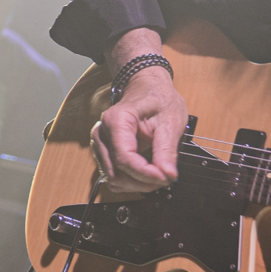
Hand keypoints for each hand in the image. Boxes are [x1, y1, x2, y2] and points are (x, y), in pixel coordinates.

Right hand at [93, 30, 186, 192]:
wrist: (147, 87)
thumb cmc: (158, 98)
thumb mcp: (170, 120)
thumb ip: (167, 150)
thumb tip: (168, 176)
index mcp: (116, 122)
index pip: (124, 159)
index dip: (145, 174)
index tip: (166, 178)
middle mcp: (102, 134)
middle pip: (116, 173)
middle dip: (142, 182)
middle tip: (166, 177)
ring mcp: (100, 144)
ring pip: (114, 178)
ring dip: (137, 183)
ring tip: (158, 173)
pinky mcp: (104, 152)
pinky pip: (114, 175)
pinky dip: (131, 180)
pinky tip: (146, 171)